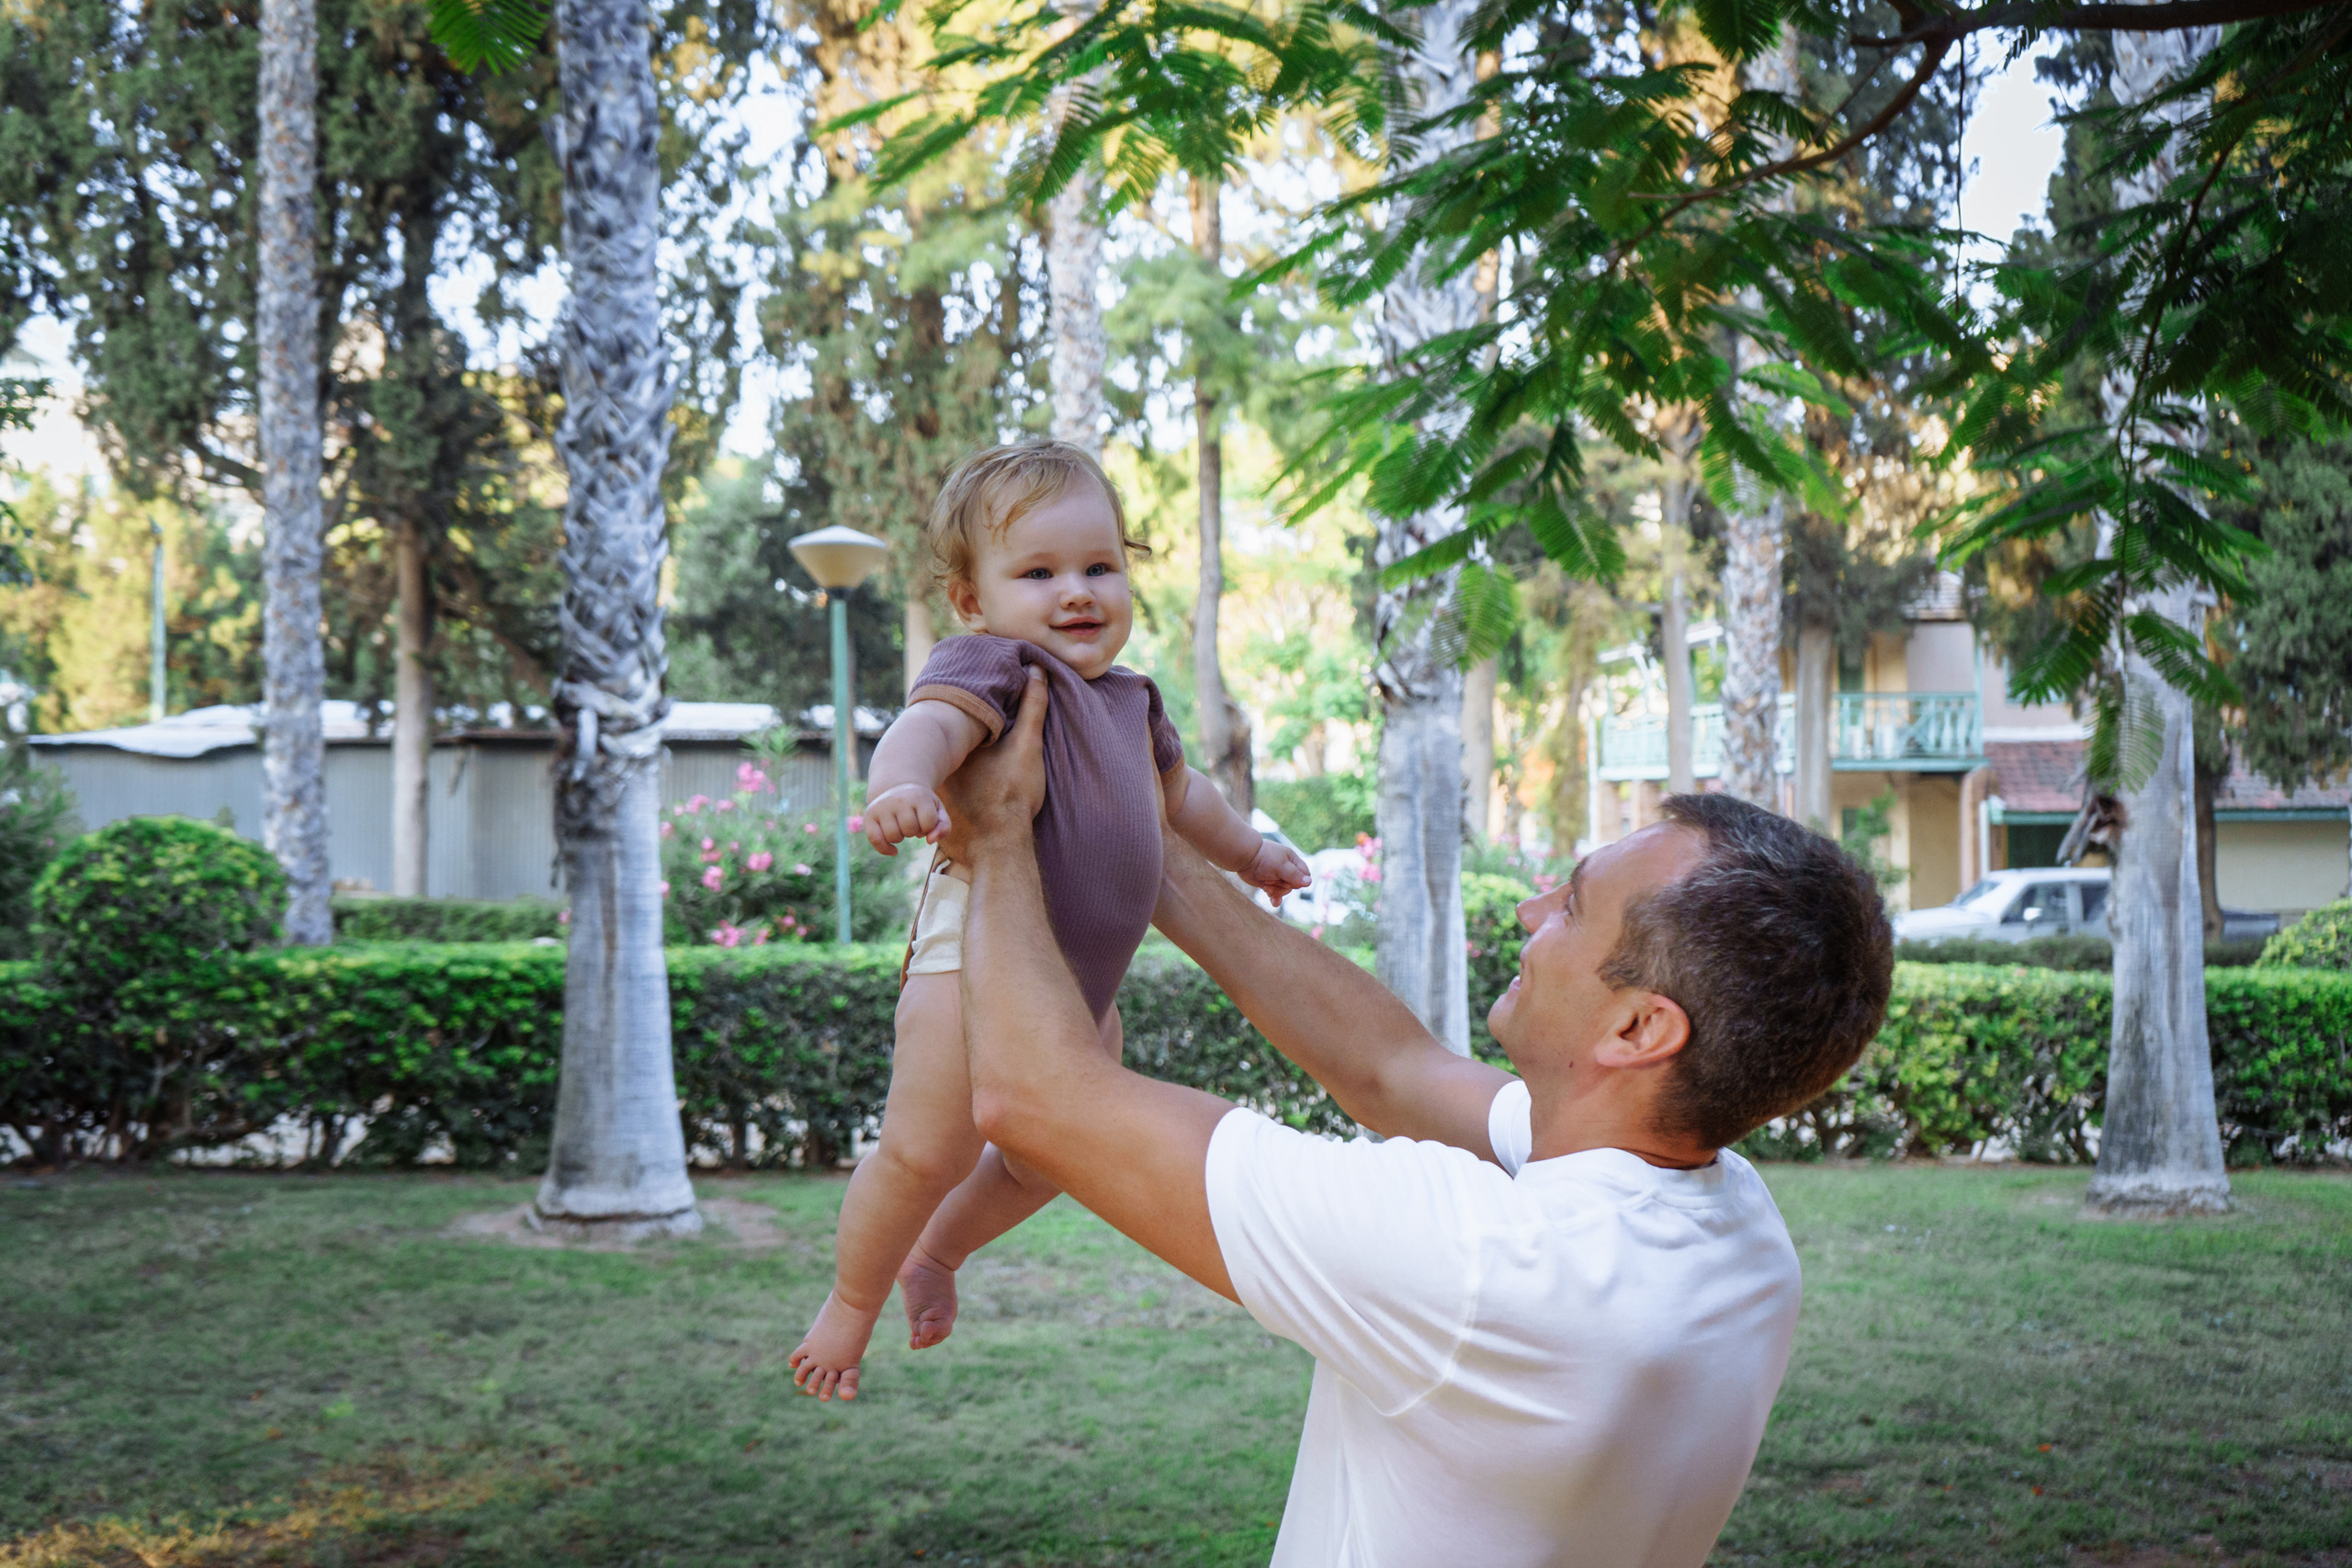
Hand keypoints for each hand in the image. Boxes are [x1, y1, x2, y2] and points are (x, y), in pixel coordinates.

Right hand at [862, 783, 946, 856]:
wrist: (900, 786)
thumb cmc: (921, 803)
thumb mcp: (937, 810)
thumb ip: (944, 827)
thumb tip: (930, 841)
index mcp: (918, 796)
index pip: (929, 823)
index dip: (929, 827)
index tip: (925, 819)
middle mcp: (898, 800)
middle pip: (910, 830)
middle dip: (914, 831)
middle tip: (913, 822)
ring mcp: (882, 806)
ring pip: (893, 837)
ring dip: (901, 837)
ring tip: (902, 826)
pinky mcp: (869, 814)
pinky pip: (875, 839)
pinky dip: (884, 849)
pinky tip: (893, 851)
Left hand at [936, 666, 1048, 866]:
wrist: (999, 848)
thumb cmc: (1011, 796)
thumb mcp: (1027, 746)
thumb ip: (1032, 707)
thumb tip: (1036, 669)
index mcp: (954, 748)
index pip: (955, 721)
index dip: (963, 711)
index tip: (973, 702)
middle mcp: (938, 769)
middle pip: (946, 747)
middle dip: (954, 740)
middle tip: (973, 737)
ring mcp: (934, 793)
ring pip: (943, 771)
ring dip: (951, 767)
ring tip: (969, 762)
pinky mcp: (937, 816)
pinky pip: (940, 796)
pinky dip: (949, 792)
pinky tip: (964, 792)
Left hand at [1240, 837, 1311, 905]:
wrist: (1244, 858)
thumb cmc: (1264, 858)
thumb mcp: (1281, 866)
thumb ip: (1295, 875)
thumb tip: (1309, 883)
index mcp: (1292, 861)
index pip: (1304, 874)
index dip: (1300, 880)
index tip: (1289, 880)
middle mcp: (1286, 869)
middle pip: (1294, 885)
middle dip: (1283, 886)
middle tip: (1272, 881)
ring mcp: (1277, 877)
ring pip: (1284, 891)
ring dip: (1276, 891)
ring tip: (1266, 886)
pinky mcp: (1268, 884)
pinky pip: (1275, 895)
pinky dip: (1275, 899)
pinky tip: (1273, 903)